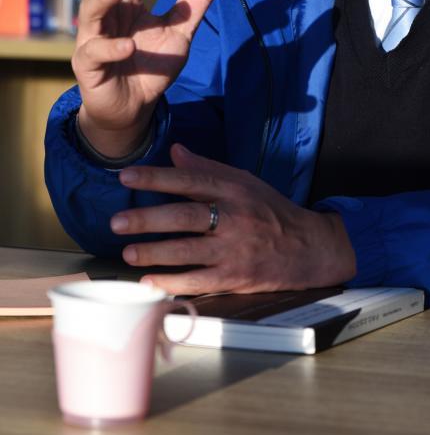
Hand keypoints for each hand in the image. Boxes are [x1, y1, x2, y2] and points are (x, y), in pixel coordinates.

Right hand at [73, 0, 228, 155]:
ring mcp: (94, 39)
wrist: (135, 108)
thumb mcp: (181, 30)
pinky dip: (112, 47)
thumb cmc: (152, 64)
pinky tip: (129, 44)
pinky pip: (96, 52)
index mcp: (126, 3)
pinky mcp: (89, 67)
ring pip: (90, 12)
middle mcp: (106, 15)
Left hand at [110, 143, 356, 294]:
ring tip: (127, 252)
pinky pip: (199, 281)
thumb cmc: (272, 211)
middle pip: (186, 216)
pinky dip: (173, 282)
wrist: (308, 248)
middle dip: (148, 218)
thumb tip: (175, 151)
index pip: (191, 180)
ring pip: (188, 250)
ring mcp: (234, 250)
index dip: (157, 178)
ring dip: (155, 252)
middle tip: (117, 221)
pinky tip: (150, 282)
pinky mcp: (235, 277)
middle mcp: (234, 218)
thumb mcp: (245, 182)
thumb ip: (207, 168)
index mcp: (235, 190)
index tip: (127, 177)